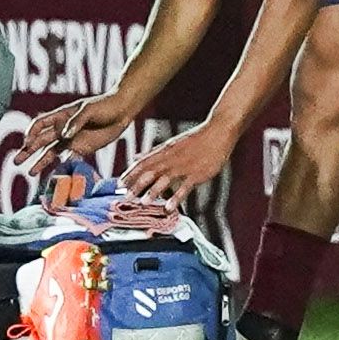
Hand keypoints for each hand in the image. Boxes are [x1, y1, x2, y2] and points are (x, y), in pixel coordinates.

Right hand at [15, 92, 145, 173]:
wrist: (122, 111)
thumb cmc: (104, 105)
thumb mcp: (89, 110)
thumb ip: (76, 122)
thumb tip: (64, 135)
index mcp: (61, 116)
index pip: (40, 124)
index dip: (31, 133)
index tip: (26, 143)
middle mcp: (63, 129)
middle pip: (41, 141)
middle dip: (28, 150)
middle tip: (16, 161)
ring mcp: (71, 139)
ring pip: (51, 152)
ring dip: (40, 161)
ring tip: (30, 172)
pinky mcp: (82, 148)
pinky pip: (68, 158)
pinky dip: (60, 166)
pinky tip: (53, 175)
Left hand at [120, 122, 238, 202]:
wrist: (218, 132)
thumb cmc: (196, 139)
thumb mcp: (171, 143)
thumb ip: (153, 153)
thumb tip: (136, 157)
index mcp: (164, 151)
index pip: (143, 163)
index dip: (131, 173)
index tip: (120, 184)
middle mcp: (171, 158)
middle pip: (150, 172)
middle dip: (137, 185)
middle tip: (126, 197)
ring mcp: (184, 166)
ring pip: (165, 179)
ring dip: (153, 191)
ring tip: (143, 203)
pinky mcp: (197, 174)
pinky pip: (184, 187)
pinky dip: (176, 197)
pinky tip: (169, 207)